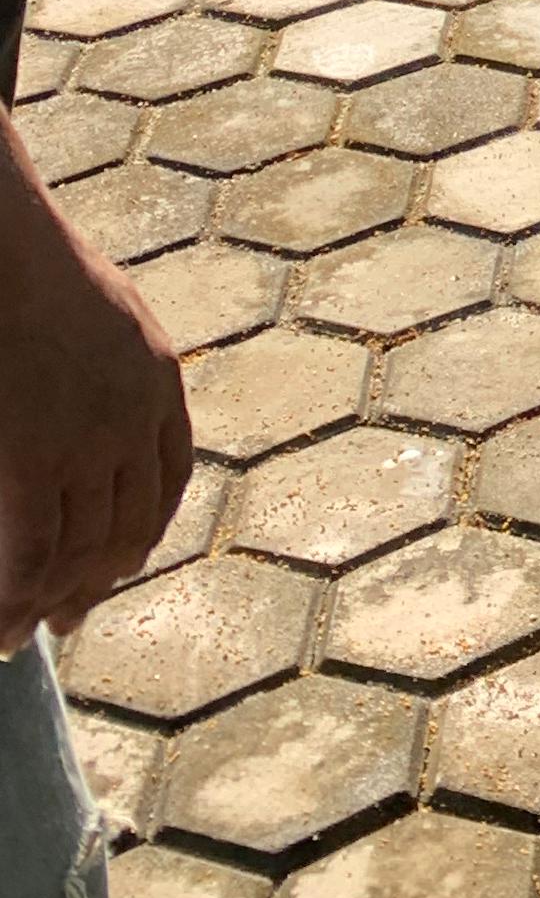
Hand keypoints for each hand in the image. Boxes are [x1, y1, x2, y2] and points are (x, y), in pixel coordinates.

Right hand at [0, 149, 192, 651]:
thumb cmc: (24, 263)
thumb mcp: (95, 312)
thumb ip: (105, 363)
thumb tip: (73, 399)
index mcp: (156, 377)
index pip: (165, 479)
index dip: (139, 532)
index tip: (116, 567)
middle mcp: (134, 416)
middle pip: (128, 527)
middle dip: (96, 582)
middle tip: (66, 621)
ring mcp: (86, 441)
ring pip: (81, 551)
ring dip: (52, 601)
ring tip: (23, 633)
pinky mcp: (32, 460)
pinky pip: (33, 553)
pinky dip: (16, 599)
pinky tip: (1, 626)